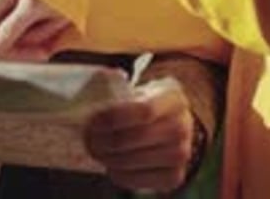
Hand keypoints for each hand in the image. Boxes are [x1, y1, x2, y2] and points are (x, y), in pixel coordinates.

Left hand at [84, 80, 198, 192]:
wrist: (176, 122)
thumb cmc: (150, 102)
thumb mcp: (142, 89)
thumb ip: (121, 94)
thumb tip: (90, 103)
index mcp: (173, 99)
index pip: (142, 111)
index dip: (113, 117)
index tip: (93, 120)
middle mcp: (182, 127)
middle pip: (134, 139)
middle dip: (103, 141)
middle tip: (87, 138)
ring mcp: (181, 155)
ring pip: (131, 161)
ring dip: (107, 158)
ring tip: (95, 150)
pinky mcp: (174, 177)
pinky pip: (136, 180)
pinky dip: (117, 173)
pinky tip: (111, 163)